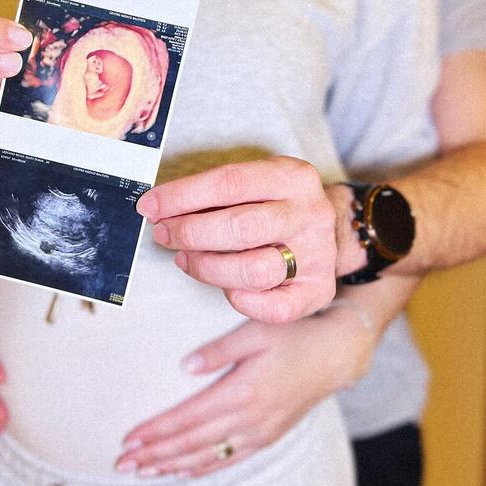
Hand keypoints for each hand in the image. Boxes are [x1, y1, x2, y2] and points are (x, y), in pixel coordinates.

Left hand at [115, 306, 374, 477]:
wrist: (335, 356)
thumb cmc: (293, 337)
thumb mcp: (255, 332)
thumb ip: (219, 350)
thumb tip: (185, 366)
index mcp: (242, 392)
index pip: (188, 418)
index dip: (156, 432)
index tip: (129, 439)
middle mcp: (249, 419)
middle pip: (192, 443)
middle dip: (155, 455)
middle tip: (122, 464)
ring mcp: (259, 432)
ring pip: (208, 456)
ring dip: (172, 465)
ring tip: (143, 472)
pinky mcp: (267, 436)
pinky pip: (229, 459)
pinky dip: (203, 467)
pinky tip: (182, 471)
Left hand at [136, 157, 338, 322]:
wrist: (335, 229)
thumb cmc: (277, 207)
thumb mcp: (257, 183)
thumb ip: (216, 194)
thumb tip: (160, 208)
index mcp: (293, 177)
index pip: (230, 182)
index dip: (183, 196)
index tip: (151, 205)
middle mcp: (309, 214)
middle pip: (240, 227)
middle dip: (190, 232)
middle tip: (164, 234)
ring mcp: (317, 255)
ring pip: (252, 270)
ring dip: (207, 268)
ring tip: (186, 259)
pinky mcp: (317, 291)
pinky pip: (271, 308)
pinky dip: (239, 300)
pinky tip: (226, 287)